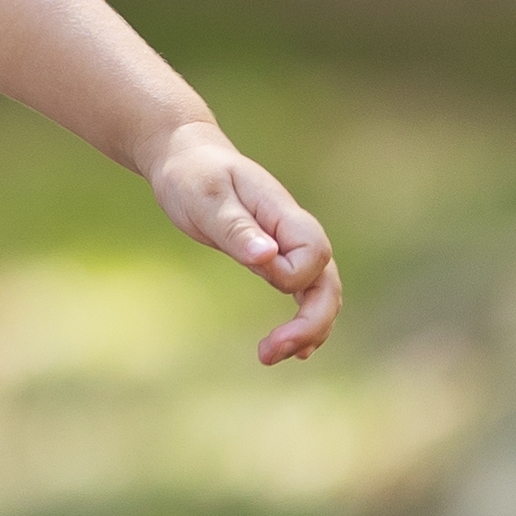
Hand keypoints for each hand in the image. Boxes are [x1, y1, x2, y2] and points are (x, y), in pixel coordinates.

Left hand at [150, 124, 339, 364]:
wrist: (187, 159)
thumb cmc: (194, 175)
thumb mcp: (207, 198)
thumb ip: (237, 228)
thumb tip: (266, 258)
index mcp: (284, 215)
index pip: (313, 254)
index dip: (292, 274)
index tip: (257, 269)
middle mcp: (295, 234)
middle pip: (327, 283)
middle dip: (310, 322)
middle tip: (270, 353)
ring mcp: (289, 248)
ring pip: (320, 294)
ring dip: (307, 329)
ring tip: (271, 356)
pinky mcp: (275, 259)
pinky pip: (303, 293)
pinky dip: (304, 322)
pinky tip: (297, 350)